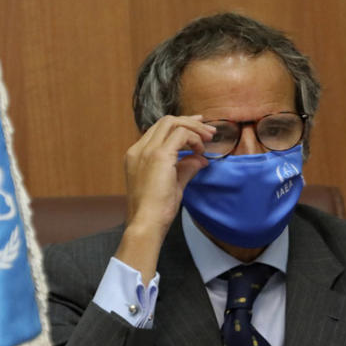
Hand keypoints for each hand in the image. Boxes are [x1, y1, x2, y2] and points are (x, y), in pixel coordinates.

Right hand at [115, 115, 215, 281]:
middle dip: (190, 122)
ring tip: (209, 138)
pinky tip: (201, 151)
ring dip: (193, 128)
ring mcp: (147, 150)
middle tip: (208, 131)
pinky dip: (194, 139)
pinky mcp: (158, 155)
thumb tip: (201, 159)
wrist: (146, 223)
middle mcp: (138, 149)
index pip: (158, 131)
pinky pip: (181, 134)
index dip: (180, 126)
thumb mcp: (172, 185)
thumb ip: (185, 168)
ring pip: (172, 122)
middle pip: (165, 121)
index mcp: (136, 156)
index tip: (198, 129)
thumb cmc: (155, 211)